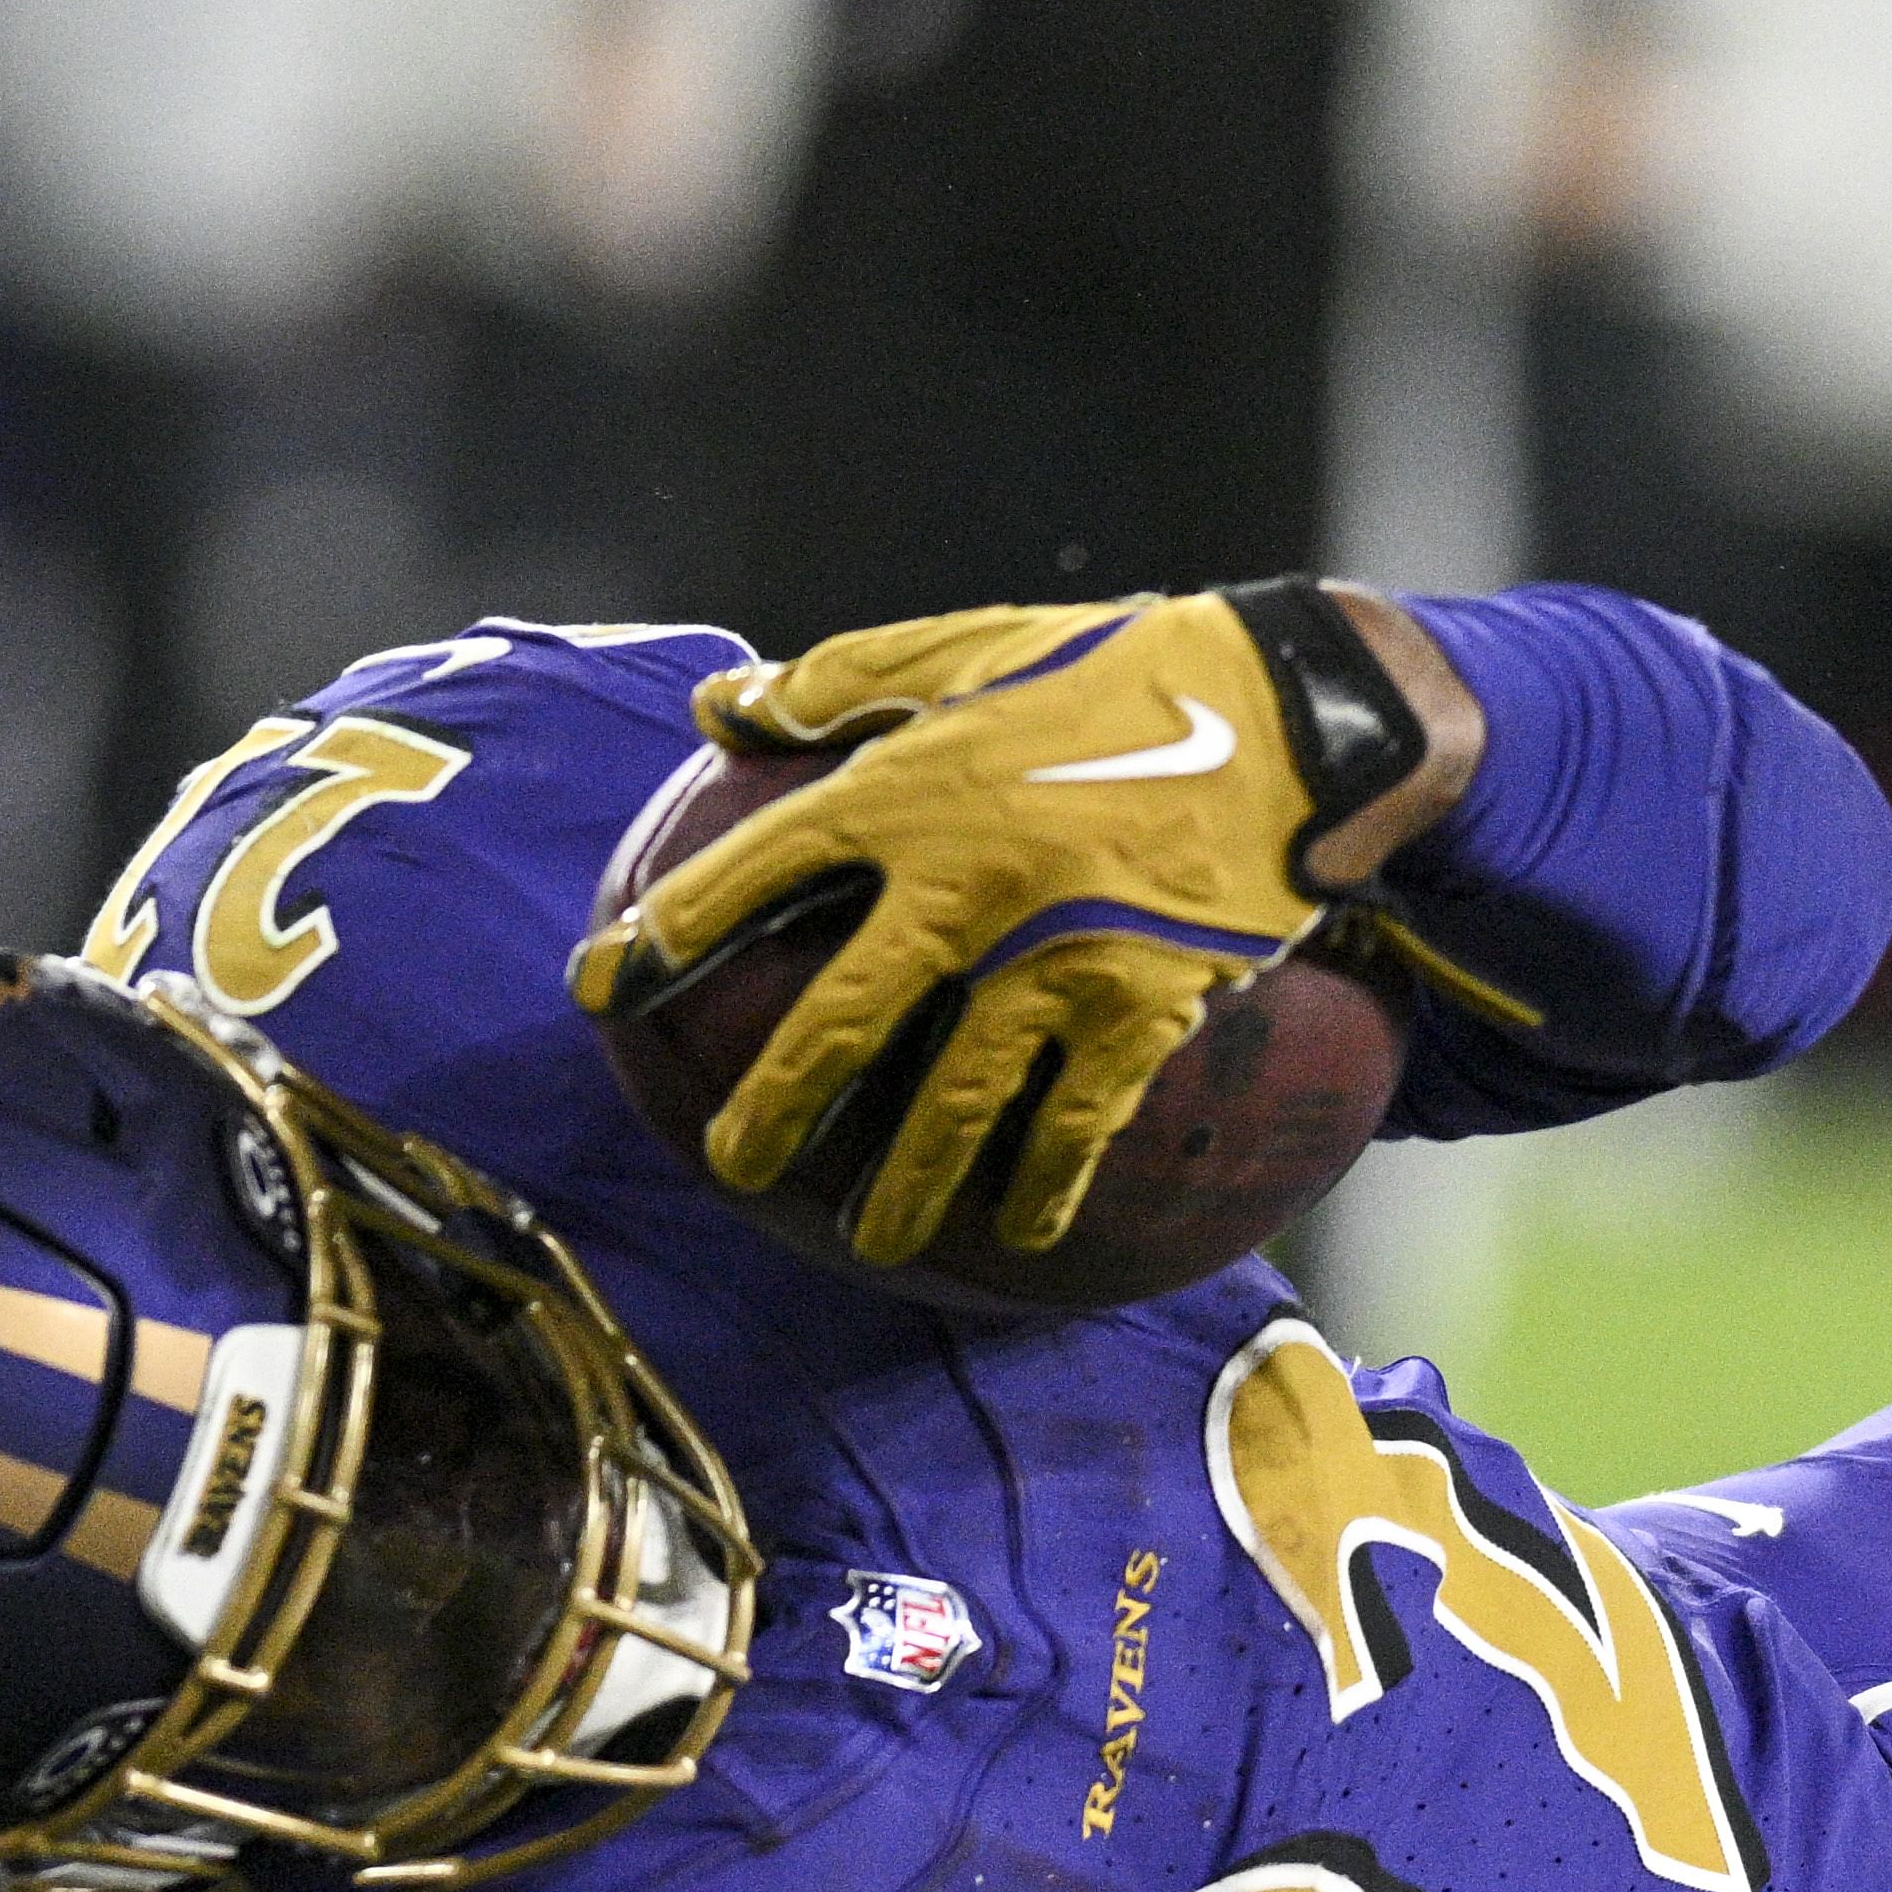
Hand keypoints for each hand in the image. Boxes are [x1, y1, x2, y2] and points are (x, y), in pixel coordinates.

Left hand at [566, 580, 1462, 1265]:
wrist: (1291, 718)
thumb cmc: (1117, 671)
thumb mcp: (970, 649)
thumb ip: (841, 682)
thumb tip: (721, 708)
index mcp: (913, 789)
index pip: (760, 867)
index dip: (671, 929)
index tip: (600, 984)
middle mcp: (971, 884)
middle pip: (844, 1021)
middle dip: (775, 1104)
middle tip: (728, 1163)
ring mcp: (1060, 957)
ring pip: (958, 1099)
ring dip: (906, 1184)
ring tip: (868, 1242)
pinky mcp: (1145, 1004)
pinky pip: (1080, 1118)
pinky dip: (1048, 1181)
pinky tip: (1024, 1229)